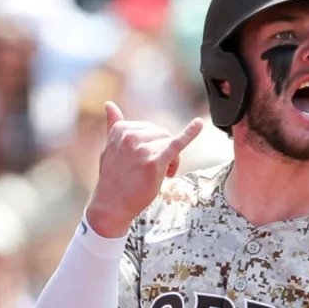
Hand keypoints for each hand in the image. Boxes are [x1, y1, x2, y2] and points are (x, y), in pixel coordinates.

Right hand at [86, 102, 202, 237]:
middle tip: (153, 171)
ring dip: (170, 160)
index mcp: (121, 129)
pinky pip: (176, 144)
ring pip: (169, 144)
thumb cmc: (113, 177)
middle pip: (162, 135)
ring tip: (159, 175)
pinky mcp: (155, 162)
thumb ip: (112, 126)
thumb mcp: (109, 147)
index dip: (152, 145)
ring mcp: (143, 149)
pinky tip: (199, 124)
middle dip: (162, 151)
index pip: (150, 129)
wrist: (111, 203)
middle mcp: (131, 136)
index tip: (145, 159)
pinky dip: (190, 133)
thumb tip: (109, 104)